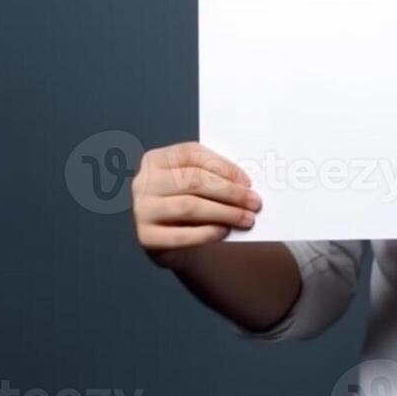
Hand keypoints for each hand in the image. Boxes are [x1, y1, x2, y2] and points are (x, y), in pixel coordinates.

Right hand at [131, 142, 261, 270]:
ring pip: (189, 206)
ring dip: (225, 212)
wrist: (173, 242)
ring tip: (247, 218)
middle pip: (193, 180)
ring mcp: (141, 210)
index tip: (248, 181)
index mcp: (156, 159)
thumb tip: (246, 184)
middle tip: (254, 202)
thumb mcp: (199, 185)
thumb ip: (215, 177)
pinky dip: (207, 233)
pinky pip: (181, 235)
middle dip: (230, 191)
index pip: (192, 154)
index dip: (224, 166)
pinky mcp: (146, 237)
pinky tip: (224, 232)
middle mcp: (143, 182)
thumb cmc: (192, 204)